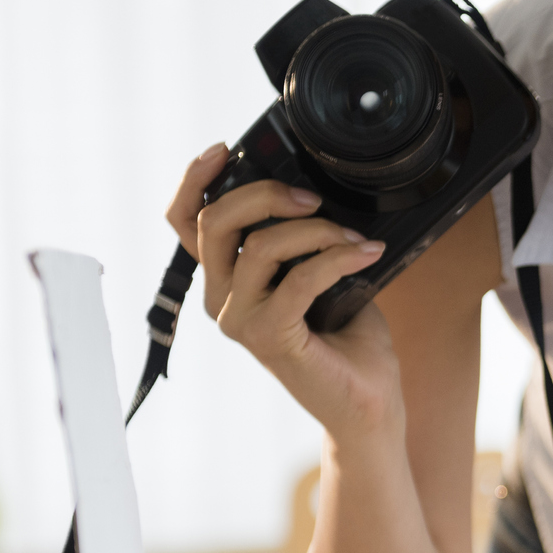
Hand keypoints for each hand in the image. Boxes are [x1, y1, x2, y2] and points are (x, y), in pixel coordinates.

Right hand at [165, 143, 400, 438]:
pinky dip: (339, 257)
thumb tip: (315, 191)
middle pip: (215, 222)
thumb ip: (304, 239)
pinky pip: (300, 277)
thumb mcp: (323, 273)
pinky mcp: (268, 336)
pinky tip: (367, 254)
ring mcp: (239, 319)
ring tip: (355, 240)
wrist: (367, 404)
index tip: (224, 149)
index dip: (195, 181)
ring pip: (260, 245)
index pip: (186, 224)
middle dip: (266, 193)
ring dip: (317, 231)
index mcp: (227, 280)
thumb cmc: (347, 340)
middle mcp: (221, 299)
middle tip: (313, 198)